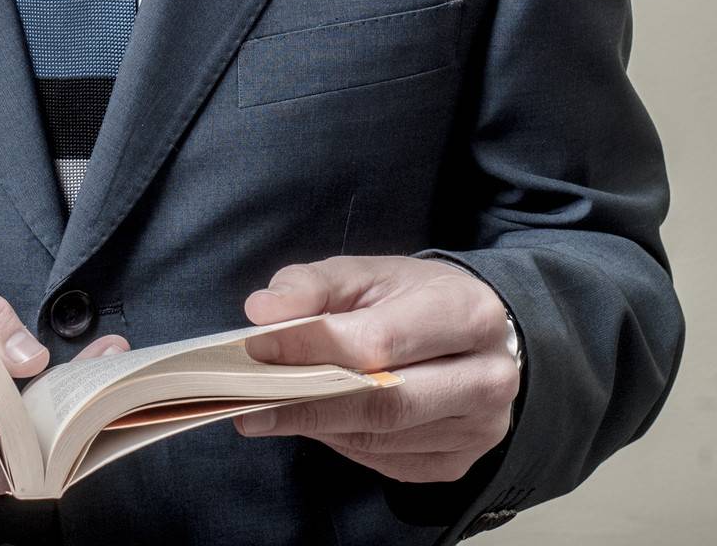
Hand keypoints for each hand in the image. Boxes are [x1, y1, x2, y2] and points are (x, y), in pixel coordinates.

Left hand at [233, 256, 517, 483]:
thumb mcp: (369, 273)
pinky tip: (315, 419)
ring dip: (318, 424)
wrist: (475, 334)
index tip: (256, 348)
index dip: (314, 347)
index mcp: (469, 313)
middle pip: (385, 403)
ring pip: (381, 438)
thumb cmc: (414, 297)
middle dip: (308, 401)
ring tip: (267, 408)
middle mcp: (487, 377)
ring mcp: (478, 429)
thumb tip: (264, 310)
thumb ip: (315, 286)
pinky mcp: (458, 463)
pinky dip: (342, 441)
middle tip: (248, 399)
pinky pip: (386, 461)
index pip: (380, 340)